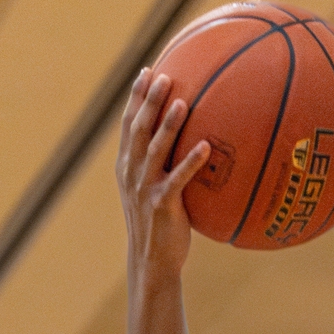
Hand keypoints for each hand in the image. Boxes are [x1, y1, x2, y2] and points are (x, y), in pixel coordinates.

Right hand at [117, 69, 210, 276]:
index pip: (129, 124)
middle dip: (150, 100)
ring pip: (156, 149)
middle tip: (164, 76)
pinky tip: (207, 146)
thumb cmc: (157, 225)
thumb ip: (158, 165)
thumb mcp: (149, 190)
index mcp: (126, 166)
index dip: (136, 97)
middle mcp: (132, 173)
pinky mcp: (163, 204)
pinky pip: (179, 178)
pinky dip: (192, 161)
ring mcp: (145, 188)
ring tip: (182, 102)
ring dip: (169, 124)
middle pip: (139, 128)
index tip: (147, 72)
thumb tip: (184, 141)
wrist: (152, 261)